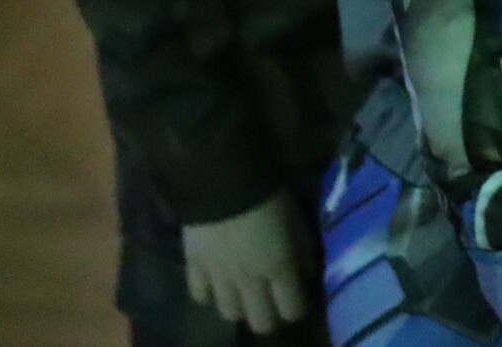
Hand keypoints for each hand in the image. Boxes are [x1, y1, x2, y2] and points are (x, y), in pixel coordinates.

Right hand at [184, 193, 313, 335]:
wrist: (224, 179)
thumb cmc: (269, 194)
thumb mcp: (296, 220)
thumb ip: (302, 250)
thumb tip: (306, 274)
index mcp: (279, 268)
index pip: (291, 311)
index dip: (296, 309)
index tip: (297, 299)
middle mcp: (250, 281)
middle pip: (260, 323)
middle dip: (268, 316)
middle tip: (270, 302)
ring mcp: (220, 277)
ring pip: (229, 314)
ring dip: (238, 306)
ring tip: (242, 293)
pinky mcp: (195, 267)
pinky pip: (199, 295)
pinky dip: (208, 293)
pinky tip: (215, 282)